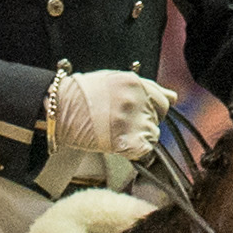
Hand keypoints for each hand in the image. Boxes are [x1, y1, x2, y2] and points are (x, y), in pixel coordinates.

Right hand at [47, 67, 172, 160]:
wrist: (57, 109)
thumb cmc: (81, 95)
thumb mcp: (114, 81)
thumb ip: (146, 88)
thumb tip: (174, 97)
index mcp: (135, 82)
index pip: (162, 100)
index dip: (149, 109)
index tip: (135, 114)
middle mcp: (136, 99)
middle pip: (159, 117)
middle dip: (145, 122)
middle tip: (121, 123)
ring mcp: (132, 119)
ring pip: (153, 134)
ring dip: (138, 137)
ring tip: (115, 131)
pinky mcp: (126, 139)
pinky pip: (145, 150)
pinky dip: (135, 151)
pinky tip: (119, 144)